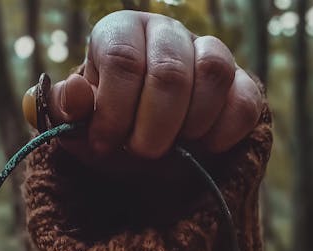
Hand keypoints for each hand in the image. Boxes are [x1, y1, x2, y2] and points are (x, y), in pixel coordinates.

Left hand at [24, 11, 262, 161]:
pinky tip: (206, 149)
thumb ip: (67, 111)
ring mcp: (209, 54)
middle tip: (144, 154)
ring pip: (214, 71)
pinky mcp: (241, 84)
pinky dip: (225, 131)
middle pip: (170, 70)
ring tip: (177, 149)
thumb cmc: (113, 134)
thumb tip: (76, 93)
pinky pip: (246, 100)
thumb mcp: (80, 128)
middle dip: (155, 126)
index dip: (115, 110)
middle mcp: (167, 32)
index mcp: (122, 32)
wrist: (152, 157)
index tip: (107, 145)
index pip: (123, 59)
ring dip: (192, 124)